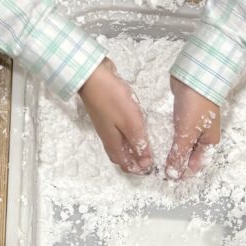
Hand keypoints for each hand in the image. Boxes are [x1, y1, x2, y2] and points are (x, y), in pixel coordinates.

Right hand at [78, 58, 153, 173]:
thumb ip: (139, 144)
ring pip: (121, 142)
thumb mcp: (131, 124)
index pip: (125, 165)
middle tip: (152, 155)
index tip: (153, 166)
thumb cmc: (111, 99)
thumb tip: (146, 165)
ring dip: (133, 145)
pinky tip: (138, 125)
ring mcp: (106, 124)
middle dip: (136, 159)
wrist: (92, 75)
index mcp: (113, 143)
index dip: (139, 169)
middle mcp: (108, 137)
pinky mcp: (108, 113)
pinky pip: (120, 129)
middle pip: (122, 155)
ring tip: (149, 142)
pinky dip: (130, 132)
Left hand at [166, 77, 220, 178]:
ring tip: (154, 158)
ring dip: (169, 151)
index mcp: (209, 143)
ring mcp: (192, 126)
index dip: (181, 173)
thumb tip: (173, 175)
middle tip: (156, 169)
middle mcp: (202, 136)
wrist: (195, 76)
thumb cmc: (196, 106)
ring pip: (179, 144)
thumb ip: (179, 154)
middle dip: (174, 163)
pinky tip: (156, 142)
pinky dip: (167, 138)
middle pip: (187, 156)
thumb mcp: (187, 133)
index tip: (165, 177)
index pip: (195, 165)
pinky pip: (174, 132)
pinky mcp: (182, 116)